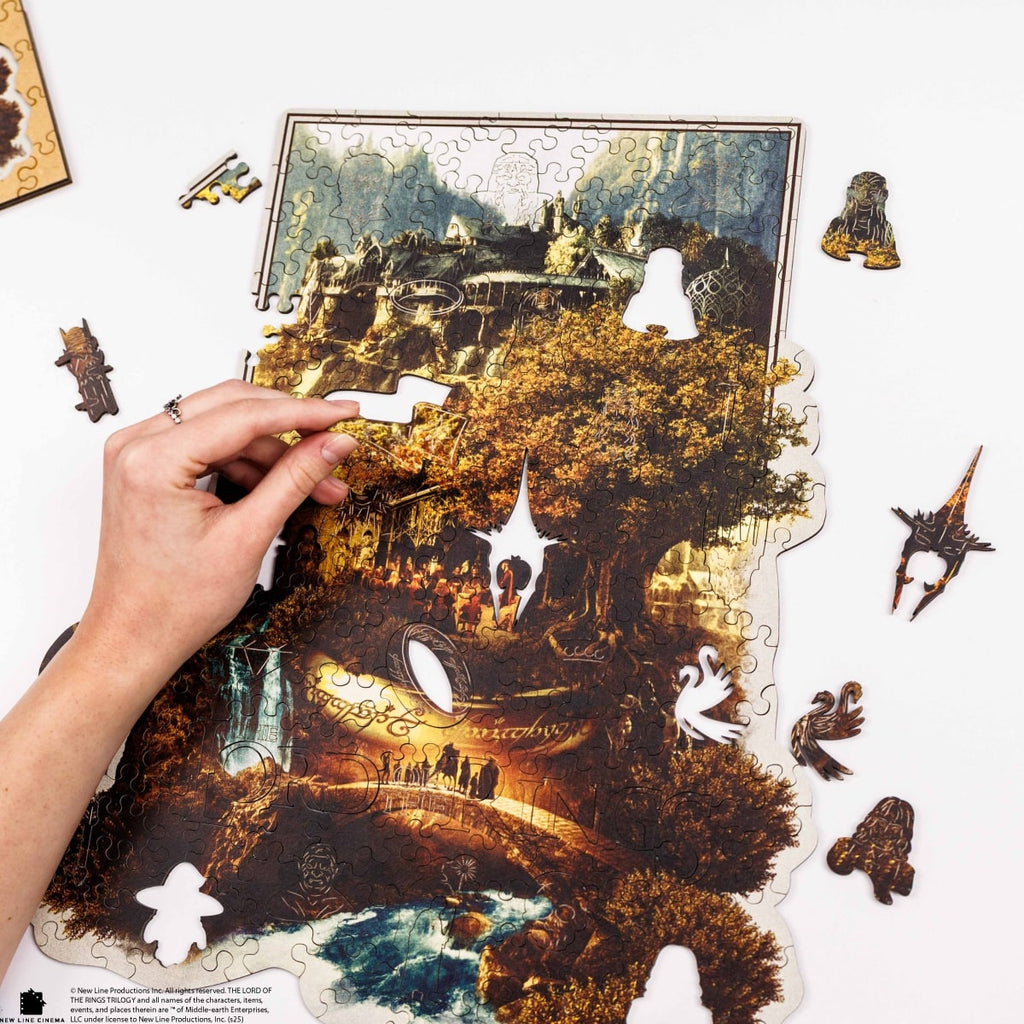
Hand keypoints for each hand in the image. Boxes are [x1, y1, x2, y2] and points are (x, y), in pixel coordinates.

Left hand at [76, 380, 358, 684]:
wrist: (135, 639)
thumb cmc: (174, 603)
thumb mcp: (248, 536)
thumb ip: (295, 479)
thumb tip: (336, 443)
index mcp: (153, 459)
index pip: (244, 415)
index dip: (304, 412)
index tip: (345, 413)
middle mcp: (137, 445)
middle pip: (233, 407)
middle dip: (291, 428)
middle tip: (336, 441)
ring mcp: (140, 454)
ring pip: (226, 427)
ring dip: (275, 452)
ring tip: (318, 485)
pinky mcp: (149, 467)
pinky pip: (210, 446)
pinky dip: (249, 464)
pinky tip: (282, 488)